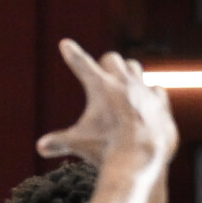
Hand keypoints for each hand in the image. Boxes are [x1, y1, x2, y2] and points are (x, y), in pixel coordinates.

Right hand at [36, 40, 176, 167]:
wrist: (141, 158)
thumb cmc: (106, 148)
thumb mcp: (79, 144)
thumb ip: (59, 142)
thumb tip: (40, 148)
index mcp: (100, 86)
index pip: (81, 64)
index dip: (72, 54)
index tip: (66, 44)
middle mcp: (123, 82)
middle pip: (112, 59)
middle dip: (106, 65)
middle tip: (103, 76)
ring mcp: (145, 91)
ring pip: (135, 68)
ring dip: (128, 75)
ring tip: (124, 89)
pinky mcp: (161, 105)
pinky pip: (157, 91)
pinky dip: (150, 97)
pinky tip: (146, 107)